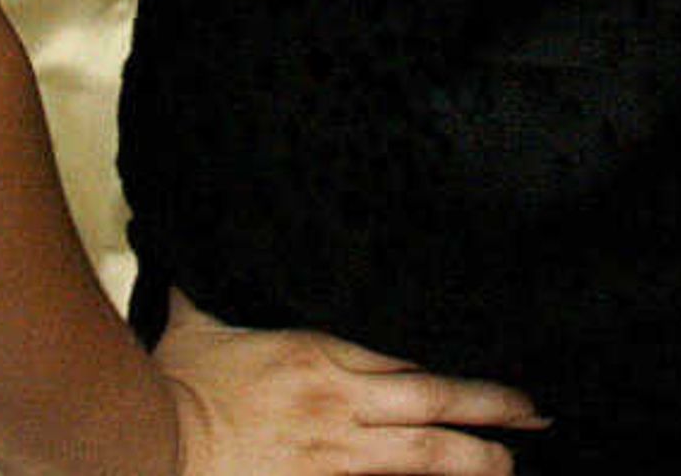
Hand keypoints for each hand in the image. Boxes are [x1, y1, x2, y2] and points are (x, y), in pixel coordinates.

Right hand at [161, 291, 544, 475]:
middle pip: (434, 401)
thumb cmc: (170, 384)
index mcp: (318, 352)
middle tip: (536, 411)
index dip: (456, 355)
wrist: (144, 445)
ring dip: (474, 458)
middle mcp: (336, 403)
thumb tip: (206, 228)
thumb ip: (220, 279)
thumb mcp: (201, 318)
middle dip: (491, 406)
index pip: (407, 350)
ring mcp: (331, 456)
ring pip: (423, 455)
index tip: (493, 349)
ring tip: (511, 460)